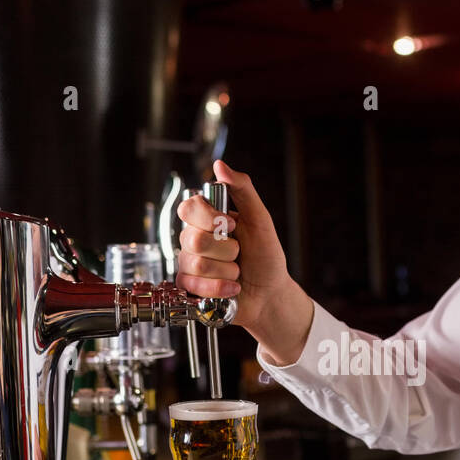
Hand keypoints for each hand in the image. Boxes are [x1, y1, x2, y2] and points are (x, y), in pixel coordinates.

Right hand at [176, 159, 291, 336]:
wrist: (270, 294)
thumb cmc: (265, 257)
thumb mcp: (260, 219)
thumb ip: (242, 189)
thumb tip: (219, 166)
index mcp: (208, 219)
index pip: (189, 207)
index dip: (210, 218)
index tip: (231, 226)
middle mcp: (194, 239)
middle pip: (194, 239)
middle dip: (227, 250)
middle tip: (239, 253)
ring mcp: (189, 263)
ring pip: (196, 264)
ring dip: (226, 271)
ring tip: (236, 272)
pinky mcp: (189, 286)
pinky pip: (193, 285)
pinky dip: (220, 288)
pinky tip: (231, 287)